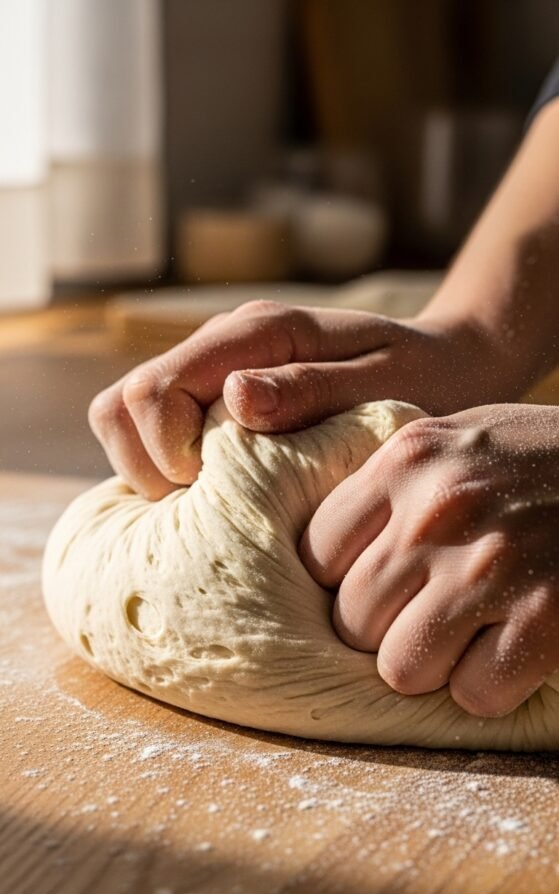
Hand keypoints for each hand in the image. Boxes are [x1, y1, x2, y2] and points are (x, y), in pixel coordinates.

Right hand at [89, 300, 515, 498]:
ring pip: (125, 419)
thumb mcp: (386, 388)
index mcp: (258, 334)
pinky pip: (157, 435)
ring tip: (215, 502)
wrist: (450, 364)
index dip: (167, 453)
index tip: (218, 488)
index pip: (154, 390)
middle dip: (148, 468)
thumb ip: (311, 389)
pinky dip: (167, 471)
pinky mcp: (216, 399)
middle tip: (211, 503)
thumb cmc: (426, 381)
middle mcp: (223, 345)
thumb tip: (234, 396)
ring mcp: (214, 371)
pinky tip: (214, 497)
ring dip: (152, 472)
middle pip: (121, 404)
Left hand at [300, 404, 558, 717]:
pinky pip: (474, 695)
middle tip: (433, 610)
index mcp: (408, 460)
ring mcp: (491, 568)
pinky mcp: (545, 619)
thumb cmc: (543, 458)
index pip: (317, 555)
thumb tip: (325, 551)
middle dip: (387, 628)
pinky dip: (492, 685)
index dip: (345, 580)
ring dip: (435, 664)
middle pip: (352, 621)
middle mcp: (438, 512)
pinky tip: (515, 646)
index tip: (384, 581)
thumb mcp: (460, 437)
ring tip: (472, 630)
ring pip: (401, 669)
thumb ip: (395, 482)